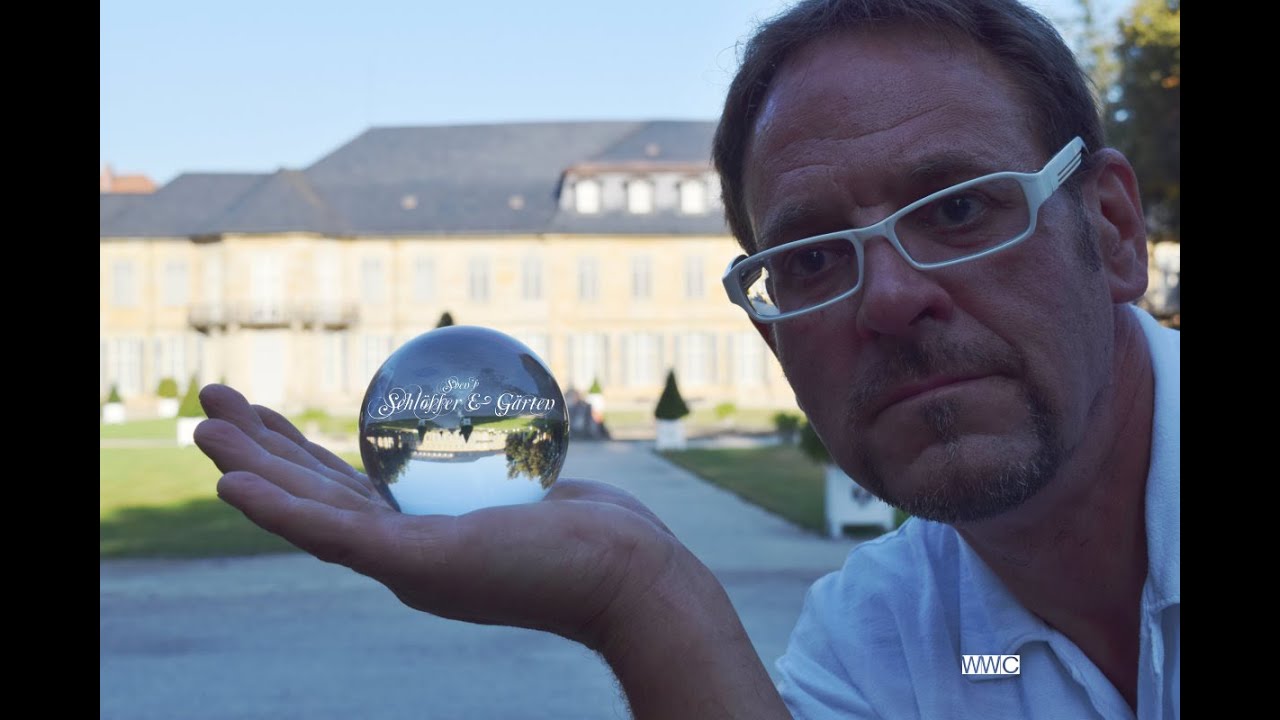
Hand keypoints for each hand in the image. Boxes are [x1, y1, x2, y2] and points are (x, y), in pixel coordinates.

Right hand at [198, 384, 790, 717]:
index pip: (345, 489)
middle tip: (210, 405)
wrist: (629, 576)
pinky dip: (276, 507)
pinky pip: (330, 532)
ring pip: (306, 511)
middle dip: (257, 451)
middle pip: (313, 495)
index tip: (266, 416)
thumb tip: (500, 411)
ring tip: (200, 428)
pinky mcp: (413, 567)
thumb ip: (498, 460)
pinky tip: (232, 481)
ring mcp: (403, 564)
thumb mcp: (530, 482)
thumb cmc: (594, 532)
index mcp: (422, 536)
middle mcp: (401, 554)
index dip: (297, 454)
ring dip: (247, 470)